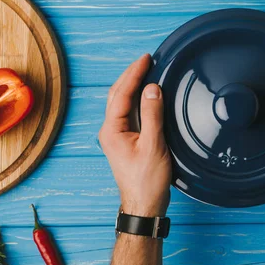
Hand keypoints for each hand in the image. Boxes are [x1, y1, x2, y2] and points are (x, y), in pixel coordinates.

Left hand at [98, 54, 171, 216]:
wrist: (143, 205)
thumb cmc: (147, 181)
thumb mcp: (154, 145)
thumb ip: (152, 115)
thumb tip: (152, 89)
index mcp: (112, 130)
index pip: (122, 93)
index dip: (134, 74)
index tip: (146, 59)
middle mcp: (110, 130)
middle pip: (117, 94)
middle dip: (131, 75)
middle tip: (146, 60)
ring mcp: (117, 136)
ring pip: (122, 103)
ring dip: (133, 85)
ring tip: (147, 71)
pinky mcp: (126, 140)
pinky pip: (129, 112)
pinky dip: (137, 99)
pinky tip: (147, 95)